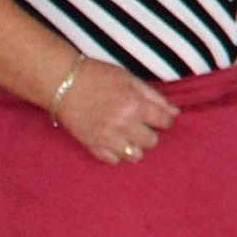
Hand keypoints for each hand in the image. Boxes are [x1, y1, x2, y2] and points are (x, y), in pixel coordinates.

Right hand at [50, 58, 175, 166]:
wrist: (61, 82)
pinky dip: (116, 154)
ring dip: (135, 147)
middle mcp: (123, 125)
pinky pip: (112, 160)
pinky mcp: (91, 145)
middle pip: (152, 142)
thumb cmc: (97, 76)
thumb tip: (175, 113)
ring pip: (134, 156)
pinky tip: (114, 142)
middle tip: (140, 124)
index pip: (166, 122)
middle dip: (149, 133)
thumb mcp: (130, 79)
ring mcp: (106, 137)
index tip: (158, 116)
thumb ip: (154, 97)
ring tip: (128, 136)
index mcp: (135, 106)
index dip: (164, 118)